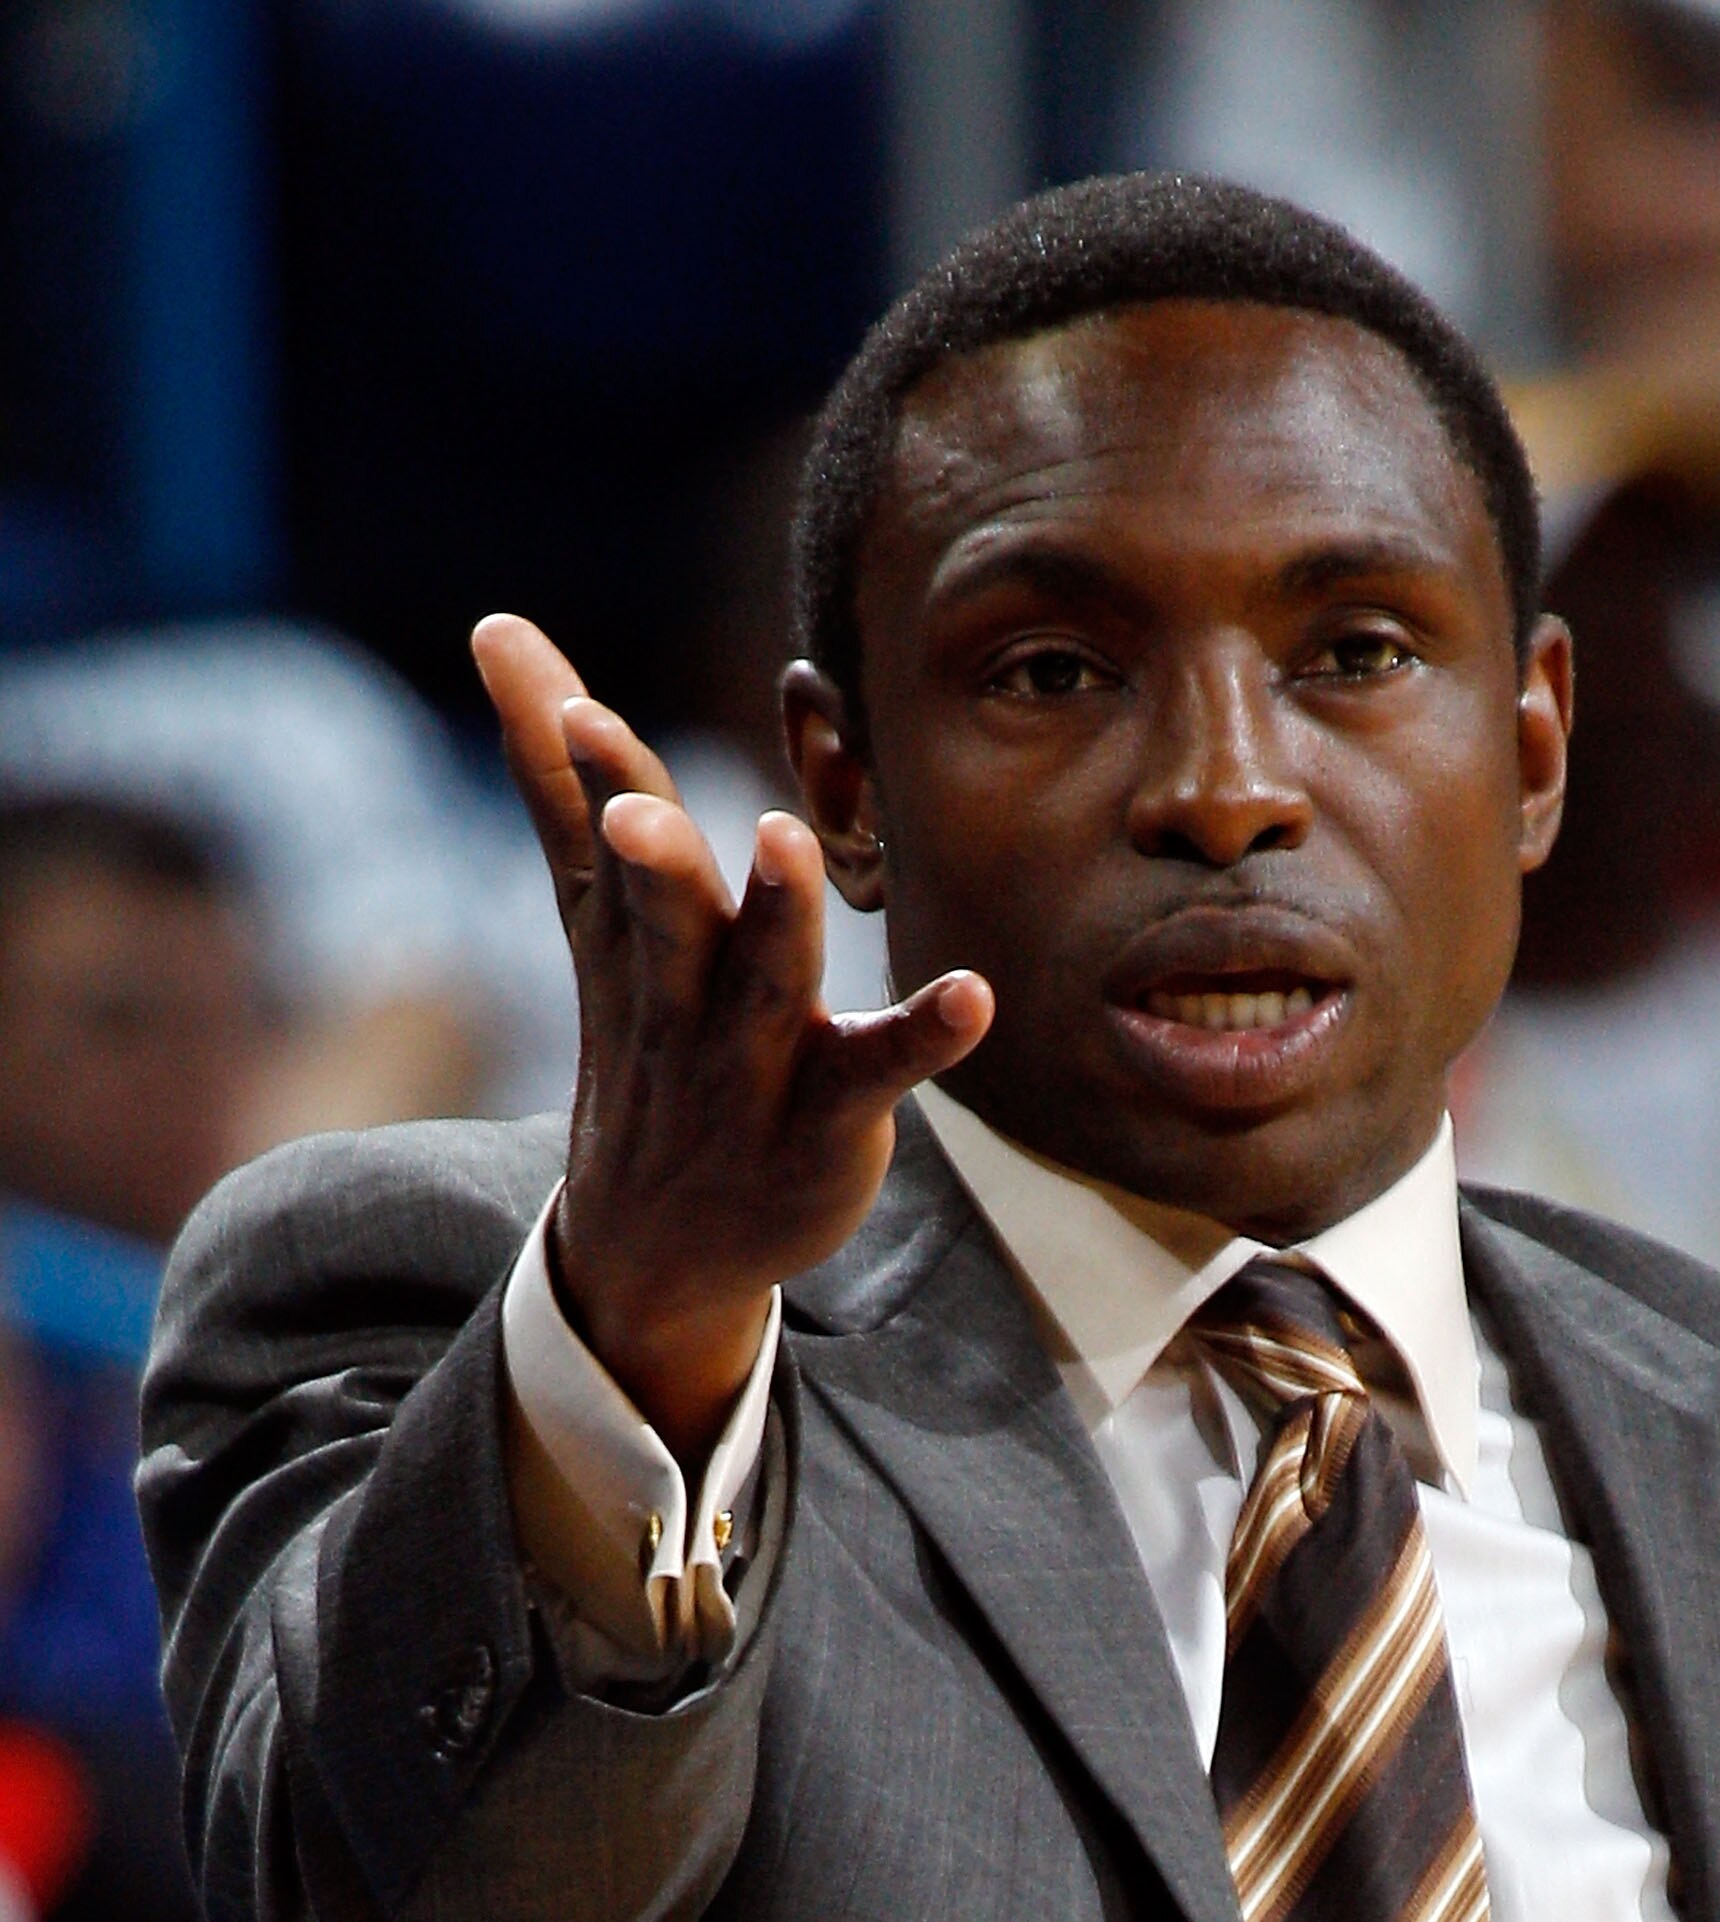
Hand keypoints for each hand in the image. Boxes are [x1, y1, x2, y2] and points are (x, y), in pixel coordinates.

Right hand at [472, 615, 991, 1461]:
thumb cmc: (641, 1045)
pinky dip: (924, 1037)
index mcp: (634, 941)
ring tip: (785, 840)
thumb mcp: (596, 918)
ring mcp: (755, 1067)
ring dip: (775, 918)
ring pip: (763, 987)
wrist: (658, 1249)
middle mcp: (686, 1000)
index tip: (574, 709)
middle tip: (635, 808)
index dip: (594, 779)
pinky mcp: (830, 1121)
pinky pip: (877, 1074)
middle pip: (664, 921)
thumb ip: (563, 779)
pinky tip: (975, 996)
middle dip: (651, 863)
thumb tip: (496, 625)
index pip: (607, 850)